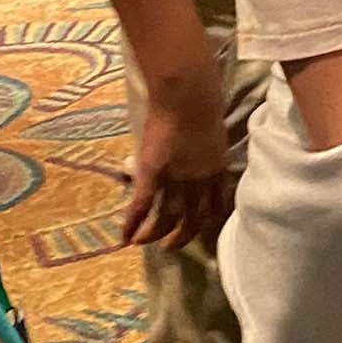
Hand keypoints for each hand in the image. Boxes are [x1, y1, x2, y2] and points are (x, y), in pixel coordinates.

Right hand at [121, 81, 232, 251]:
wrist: (186, 95)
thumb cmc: (200, 103)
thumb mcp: (211, 130)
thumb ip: (207, 147)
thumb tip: (203, 149)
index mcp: (216, 169)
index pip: (216, 205)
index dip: (209, 221)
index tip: (201, 230)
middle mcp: (199, 180)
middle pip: (193, 218)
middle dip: (181, 236)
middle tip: (170, 247)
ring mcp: (176, 179)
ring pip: (166, 216)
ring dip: (153, 233)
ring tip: (143, 242)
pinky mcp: (153, 174)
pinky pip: (142, 205)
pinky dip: (132, 222)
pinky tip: (124, 236)